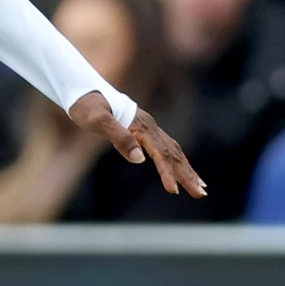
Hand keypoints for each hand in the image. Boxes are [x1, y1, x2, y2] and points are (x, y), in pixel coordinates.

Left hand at [68, 92, 206, 197]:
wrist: (83, 91)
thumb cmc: (87, 107)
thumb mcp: (98, 122)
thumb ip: (119, 137)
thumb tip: (140, 159)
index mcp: (142, 127)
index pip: (160, 154)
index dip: (167, 172)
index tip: (173, 190)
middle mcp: (151, 128)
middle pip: (174, 155)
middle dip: (188, 175)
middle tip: (201, 194)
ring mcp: (149, 129)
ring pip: (174, 152)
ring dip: (187, 170)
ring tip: (200, 187)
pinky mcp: (144, 132)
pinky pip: (166, 149)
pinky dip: (177, 162)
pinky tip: (182, 171)